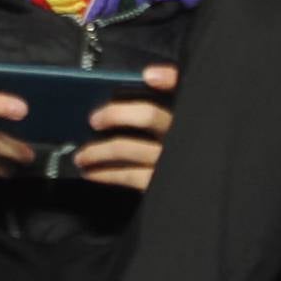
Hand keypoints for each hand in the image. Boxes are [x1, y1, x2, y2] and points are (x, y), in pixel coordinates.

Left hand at [74, 66, 179, 192]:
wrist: (198, 205)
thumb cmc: (185, 160)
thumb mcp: (190, 128)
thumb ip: (175, 98)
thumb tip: (153, 74)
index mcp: (187, 120)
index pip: (182, 92)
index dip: (168, 80)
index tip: (148, 76)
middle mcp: (179, 139)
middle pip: (148, 116)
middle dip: (116, 113)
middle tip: (94, 119)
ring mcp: (168, 163)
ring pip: (127, 147)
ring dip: (97, 150)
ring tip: (82, 155)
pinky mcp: (158, 184)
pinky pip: (127, 175)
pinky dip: (104, 173)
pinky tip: (92, 173)